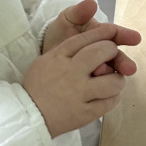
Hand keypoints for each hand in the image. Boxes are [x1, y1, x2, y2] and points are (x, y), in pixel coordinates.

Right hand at [23, 24, 140, 137]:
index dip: (102, 32)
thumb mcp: (46, 61)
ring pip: (112, 81)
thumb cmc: (38, 86)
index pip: (84, 39)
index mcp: (58, 58)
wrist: (28, 116)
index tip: (112, 30)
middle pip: (101, 53)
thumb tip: (93, 40)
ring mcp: (79, 94)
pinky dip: (113, 97)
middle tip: (112, 55)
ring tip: (114, 80)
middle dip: (112, 51)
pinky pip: (110, 102)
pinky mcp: (85, 113)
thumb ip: (67, 51)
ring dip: (117, 79)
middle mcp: (71, 73)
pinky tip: (108, 95)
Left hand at [41, 0, 140, 75]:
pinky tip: (98, 87)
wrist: (44, 54)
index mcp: (100, 35)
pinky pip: (97, 84)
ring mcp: (97, 68)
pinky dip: (99, 85)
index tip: (136, 38)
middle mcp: (102, 53)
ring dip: (111, 75)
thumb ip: (79, 12)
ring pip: (109, 72)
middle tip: (129, 68)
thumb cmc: (59, 34)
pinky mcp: (90, 82)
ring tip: (107, 76)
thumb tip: (91, 3)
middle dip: (123, 62)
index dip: (126, 36)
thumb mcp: (66, 21)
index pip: (116, 34)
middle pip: (116, 57)